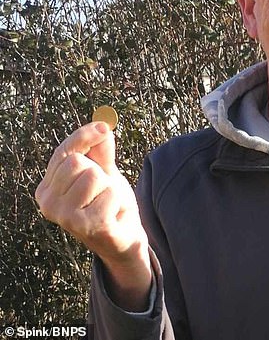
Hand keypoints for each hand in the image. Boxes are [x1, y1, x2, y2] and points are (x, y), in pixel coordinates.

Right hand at [35, 122, 151, 309]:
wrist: (124, 238)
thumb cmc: (109, 203)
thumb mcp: (103, 173)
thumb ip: (100, 152)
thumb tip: (103, 126)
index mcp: (47, 188)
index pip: (63, 153)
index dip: (84, 136)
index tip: (104, 127)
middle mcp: (48, 204)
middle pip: (77, 163)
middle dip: (99, 171)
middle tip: (103, 190)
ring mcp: (65, 218)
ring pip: (93, 176)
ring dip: (109, 186)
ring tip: (107, 202)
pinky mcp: (87, 227)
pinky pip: (109, 194)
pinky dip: (118, 200)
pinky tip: (113, 215)